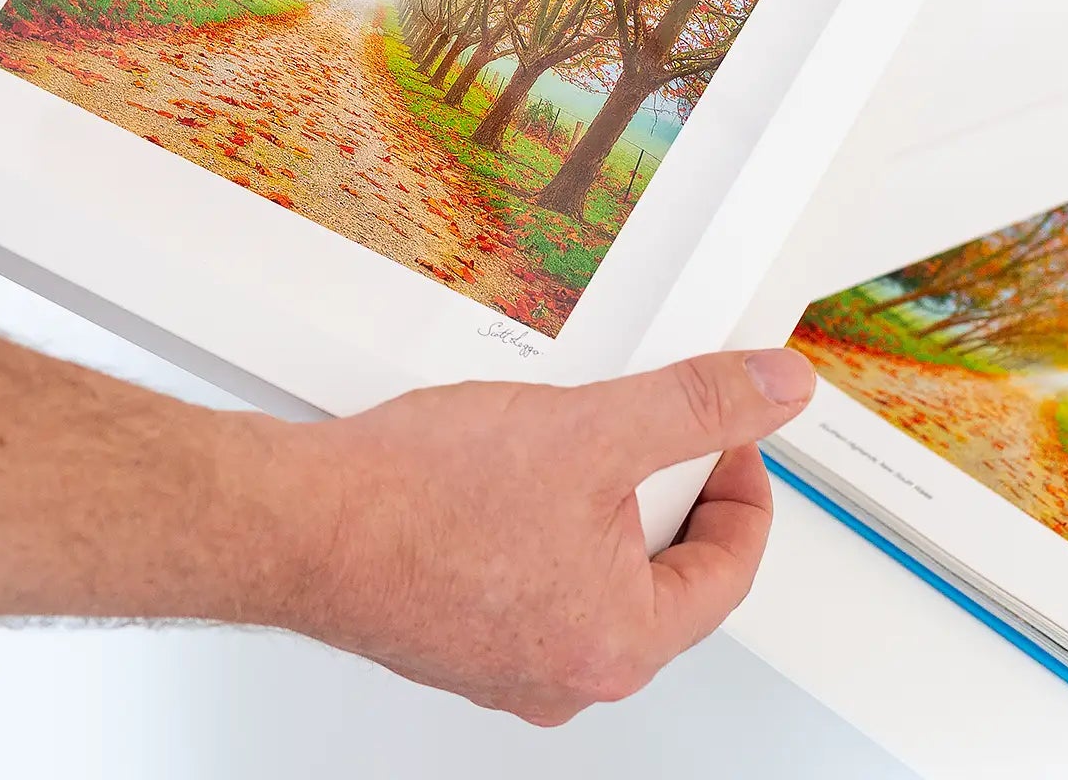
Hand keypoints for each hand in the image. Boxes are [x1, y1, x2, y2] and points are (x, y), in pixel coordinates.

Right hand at [276, 346, 814, 723]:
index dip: (741, 482)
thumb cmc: (416, 501)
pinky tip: (498, 473)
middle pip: (662, 575)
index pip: (731, 568)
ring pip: (591, 575)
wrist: (296, 520)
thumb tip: (771, 391)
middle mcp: (569, 676)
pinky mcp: (459, 641)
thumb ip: (694, 406)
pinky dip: (534, 525)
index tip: (731, 433)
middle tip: (640, 426)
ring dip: (594, 505)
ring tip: (559, 440)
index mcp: (621, 643)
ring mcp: (509, 666)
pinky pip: (530, 580)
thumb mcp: (588, 429)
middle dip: (660, 492)